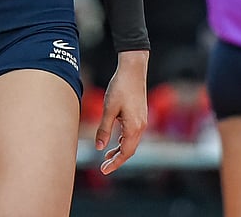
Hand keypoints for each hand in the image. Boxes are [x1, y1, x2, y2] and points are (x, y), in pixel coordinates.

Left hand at [95, 50, 148, 174]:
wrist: (133, 70)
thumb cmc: (119, 87)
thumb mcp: (108, 109)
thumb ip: (104, 129)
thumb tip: (99, 148)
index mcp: (134, 127)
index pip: (125, 152)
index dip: (115, 163)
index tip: (104, 170)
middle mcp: (141, 126)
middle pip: (130, 150)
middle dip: (117, 160)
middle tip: (103, 167)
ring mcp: (142, 121)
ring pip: (131, 142)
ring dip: (120, 150)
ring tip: (106, 156)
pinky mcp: (140, 115)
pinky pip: (132, 134)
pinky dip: (123, 141)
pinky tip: (114, 141)